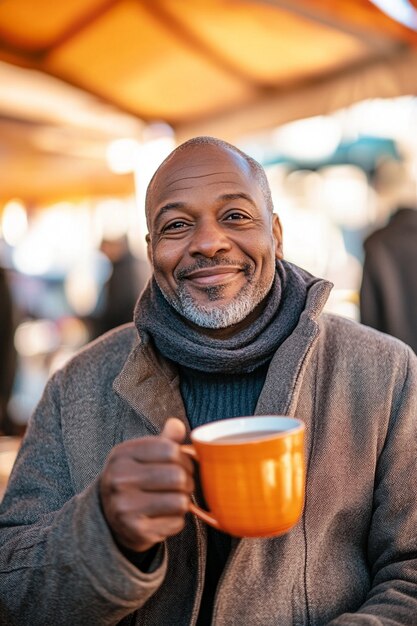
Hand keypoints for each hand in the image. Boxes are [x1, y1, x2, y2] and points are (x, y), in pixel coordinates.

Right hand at [99, 417, 194, 552]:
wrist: (109, 519)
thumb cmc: (134, 480)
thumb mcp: (142, 456)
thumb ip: (163, 440)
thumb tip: (177, 425)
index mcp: (122, 455)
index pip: (170, 450)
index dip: (185, 458)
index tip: (183, 464)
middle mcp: (119, 479)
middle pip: (178, 476)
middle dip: (188, 481)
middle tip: (183, 484)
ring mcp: (125, 507)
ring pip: (180, 501)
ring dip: (184, 501)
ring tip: (174, 499)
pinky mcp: (135, 531)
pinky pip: (176, 523)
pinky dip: (177, 520)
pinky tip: (164, 517)